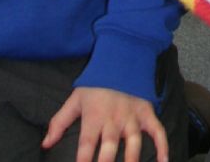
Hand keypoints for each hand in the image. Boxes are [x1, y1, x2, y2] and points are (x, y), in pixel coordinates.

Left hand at [43, 86, 167, 161]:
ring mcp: (132, 117)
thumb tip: (45, 144)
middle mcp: (114, 120)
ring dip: (132, 160)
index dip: (83, 161)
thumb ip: (60, 122)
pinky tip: (164, 161)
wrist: (121, 58)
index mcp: (94, 118)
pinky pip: (157, 130)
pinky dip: (162, 145)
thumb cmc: (96, 83)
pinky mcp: (147, 113)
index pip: (86, 145)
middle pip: (110, 148)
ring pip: (134, 142)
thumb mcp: (75, 100)